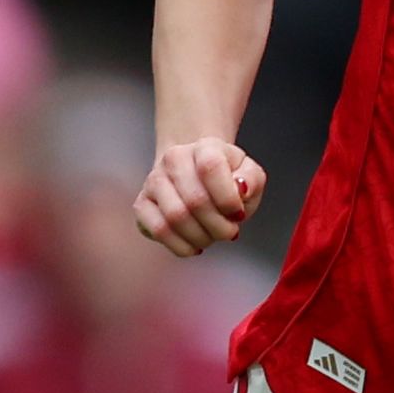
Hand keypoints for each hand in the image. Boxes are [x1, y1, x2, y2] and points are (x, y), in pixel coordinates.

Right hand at [135, 139, 264, 256]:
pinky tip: (195, 245)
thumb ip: (252, 180)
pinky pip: (158, 230)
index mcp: (205, 147)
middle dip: (218, 226)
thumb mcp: (250, 174)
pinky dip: (181, 245)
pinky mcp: (142, 205)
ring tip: (212, 237)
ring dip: (201, 237)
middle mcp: (174, 159)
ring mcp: (153, 181)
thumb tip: (240, 189)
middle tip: (229, 232)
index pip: (210, 168)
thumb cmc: (227, 178)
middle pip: (194, 200)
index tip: (239, 214)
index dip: (227, 199)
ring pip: (175, 217)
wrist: (196, 174)